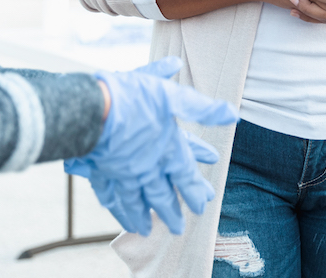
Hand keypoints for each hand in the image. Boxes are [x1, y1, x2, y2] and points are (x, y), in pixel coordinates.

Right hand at [64, 57, 238, 235]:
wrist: (93, 109)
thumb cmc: (134, 98)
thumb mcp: (172, 96)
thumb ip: (201, 108)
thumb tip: (232, 114)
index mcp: (167, 150)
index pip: (186, 176)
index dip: (195, 191)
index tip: (202, 205)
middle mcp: (147, 167)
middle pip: (162, 195)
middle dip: (172, 212)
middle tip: (179, 228)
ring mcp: (124, 173)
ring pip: (136, 201)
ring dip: (143, 216)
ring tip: (147, 230)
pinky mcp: (102, 172)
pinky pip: (111, 196)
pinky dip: (117, 210)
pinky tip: (119, 218)